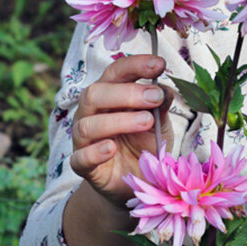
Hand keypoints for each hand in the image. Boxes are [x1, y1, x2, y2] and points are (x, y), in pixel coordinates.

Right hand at [69, 54, 173, 209]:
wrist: (133, 181)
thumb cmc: (144, 143)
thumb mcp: (158, 123)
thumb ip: (160, 106)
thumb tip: (166, 90)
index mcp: (109, 94)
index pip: (116, 72)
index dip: (136, 65)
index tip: (160, 64)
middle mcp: (91, 112)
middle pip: (96, 93)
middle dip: (128, 92)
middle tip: (155, 97)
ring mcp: (83, 139)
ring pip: (88, 124)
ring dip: (120, 120)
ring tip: (146, 122)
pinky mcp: (83, 166)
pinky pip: (80, 158)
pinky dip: (95, 152)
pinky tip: (111, 148)